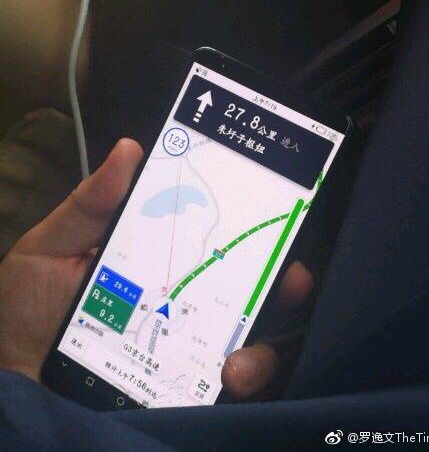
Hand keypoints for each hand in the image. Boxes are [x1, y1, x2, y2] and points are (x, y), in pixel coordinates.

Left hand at [0, 138, 312, 401]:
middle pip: (251, 288)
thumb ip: (91, 205)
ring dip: (265, 346)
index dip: (252, 223)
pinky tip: (229, 378)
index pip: (216, 237)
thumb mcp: (53, 246)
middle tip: (291, 278)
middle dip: (285, 281)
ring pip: (255, 339)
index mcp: (162, 260)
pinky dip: (248, 380)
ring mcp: (191, 346)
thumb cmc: (28, 308)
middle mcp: (187, 300)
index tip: (273, 209)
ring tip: (240, 360)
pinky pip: (235, 386)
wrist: (13, 380)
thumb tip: (129, 149)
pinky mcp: (188, 388)